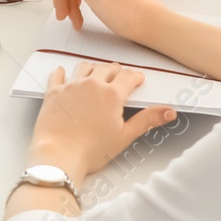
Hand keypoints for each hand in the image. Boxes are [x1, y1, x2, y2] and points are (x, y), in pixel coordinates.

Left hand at [28, 62, 176, 181]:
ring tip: (96, 72)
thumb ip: (147, 120)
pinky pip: (58, 75)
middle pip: (107, 69)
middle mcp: (91, 85)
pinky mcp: (54, 92)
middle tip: (119, 74)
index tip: (137, 78)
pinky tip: (62, 72)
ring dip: (93, 68)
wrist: (60, 153)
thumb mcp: (125, 136)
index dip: (135, 77)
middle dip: (116, 70)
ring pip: (84, 67)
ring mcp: (71, 86)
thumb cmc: (90, 149)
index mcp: (111, 95)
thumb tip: (167, 112)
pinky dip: (62, 72)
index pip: (128, 77)